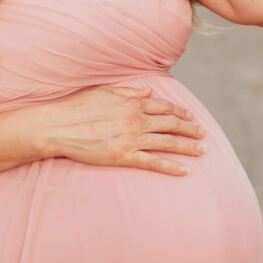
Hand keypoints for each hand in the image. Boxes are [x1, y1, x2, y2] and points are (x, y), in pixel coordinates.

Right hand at [42, 84, 205, 176]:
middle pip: (171, 124)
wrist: (60, 126)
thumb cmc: (79, 107)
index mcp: (133, 103)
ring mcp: (132, 139)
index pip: (164, 106)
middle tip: (203, 133)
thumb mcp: (105, 91)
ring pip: (167, 143)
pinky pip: (153, 162)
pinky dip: (171, 167)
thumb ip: (129, 92)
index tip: (190, 116)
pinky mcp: (124, 157)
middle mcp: (136, 120)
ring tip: (202, 151)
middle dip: (190, 128)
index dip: (180, 111)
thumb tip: (149, 91)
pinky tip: (184, 171)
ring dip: (187, 147)